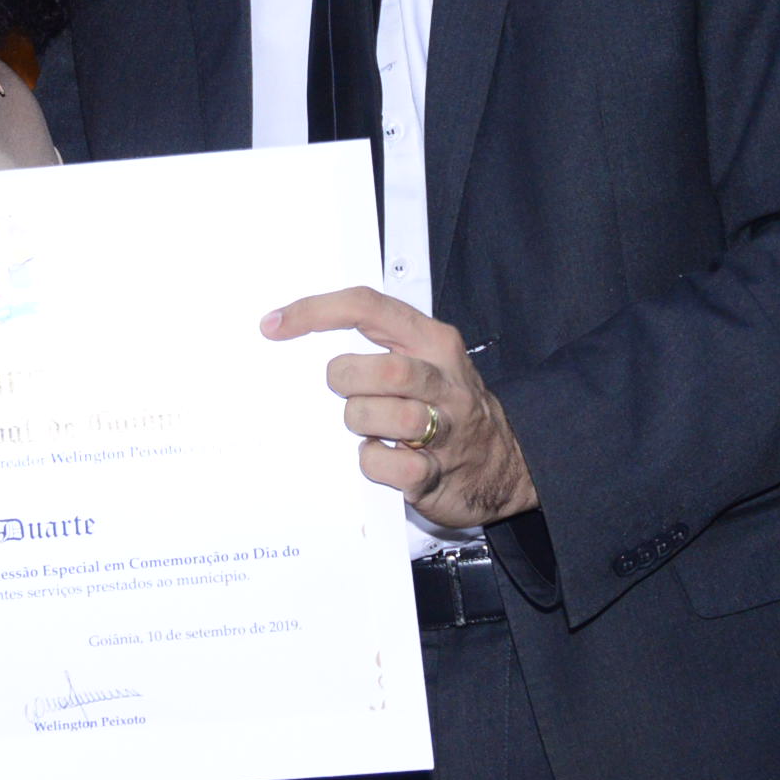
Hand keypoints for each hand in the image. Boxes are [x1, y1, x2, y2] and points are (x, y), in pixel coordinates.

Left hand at [267, 287, 537, 527]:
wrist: (504, 467)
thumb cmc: (447, 408)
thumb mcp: (425, 362)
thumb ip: (378, 347)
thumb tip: (302, 342)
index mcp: (432, 342)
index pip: (369, 308)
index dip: (317, 311)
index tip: (275, 325)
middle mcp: (442, 378)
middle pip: (384, 368)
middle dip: (348, 381)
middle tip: (343, 393)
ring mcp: (446, 426)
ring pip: (389, 416)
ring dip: (361, 423)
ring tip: (367, 428)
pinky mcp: (435, 472)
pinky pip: (390, 464)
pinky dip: (373, 462)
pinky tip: (381, 456)